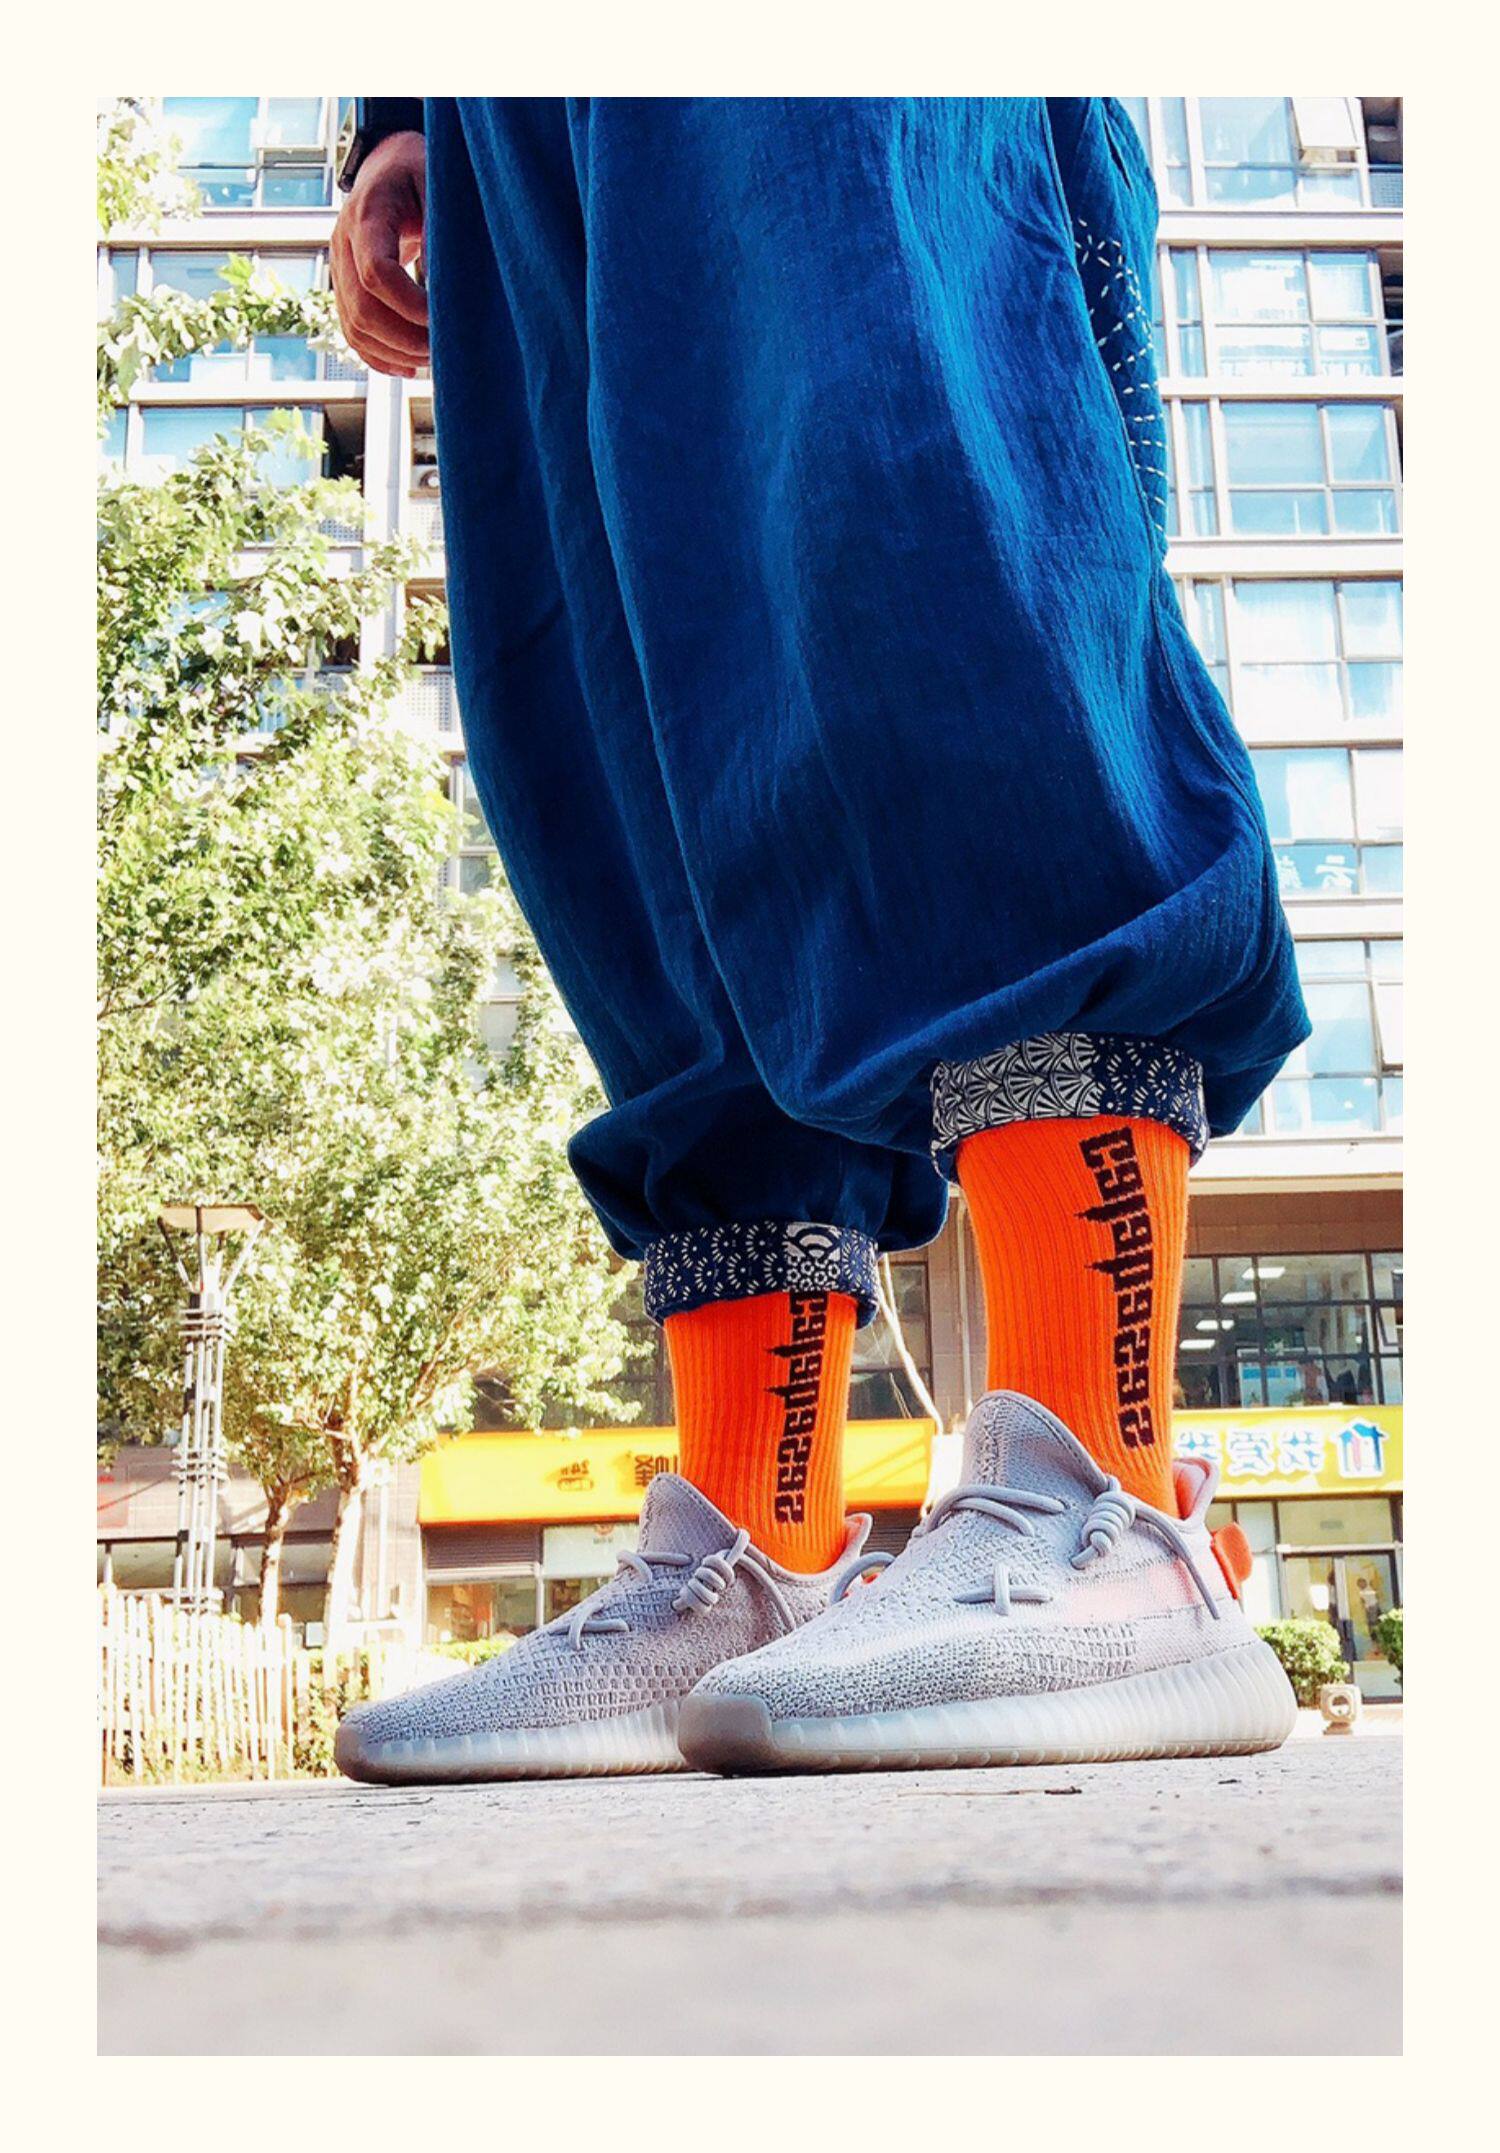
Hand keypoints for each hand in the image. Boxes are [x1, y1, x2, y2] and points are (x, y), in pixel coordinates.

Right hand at [331, 132, 429, 376]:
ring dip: (395, 353)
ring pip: (355, 328)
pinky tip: (409, 368)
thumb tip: (445, 281)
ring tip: (433, 359)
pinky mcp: (345, 286)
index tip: (443, 318)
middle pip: (362, 310)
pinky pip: (353, 332)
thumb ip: (437, 227)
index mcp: (366, 215)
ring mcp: (339, 268)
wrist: (388, 166)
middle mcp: (343, 244)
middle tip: (444, 350)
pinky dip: (379, 357)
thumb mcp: (434, 183)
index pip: (376, 273)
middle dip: (405, 339)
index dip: (409, 305)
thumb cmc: (418, 171)